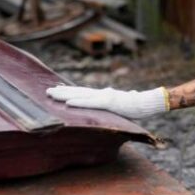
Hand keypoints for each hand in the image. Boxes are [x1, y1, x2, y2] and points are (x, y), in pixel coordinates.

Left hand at [46, 85, 168, 118]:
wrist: (148, 102)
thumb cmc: (137, 105)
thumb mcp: (121, 105)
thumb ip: (114, 101)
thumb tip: (112, 97)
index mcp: (104, 95)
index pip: (83, 92)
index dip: (70, 91)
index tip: (57, 90)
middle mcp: (102, 93)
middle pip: (78, 91)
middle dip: (62, 91)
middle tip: (47, 90)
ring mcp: (104, 97)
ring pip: (80, 95)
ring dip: (64, 95)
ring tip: (51, 94)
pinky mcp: (108, 102)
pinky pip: (90, 103)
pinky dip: (78, 102)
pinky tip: (68, 103)